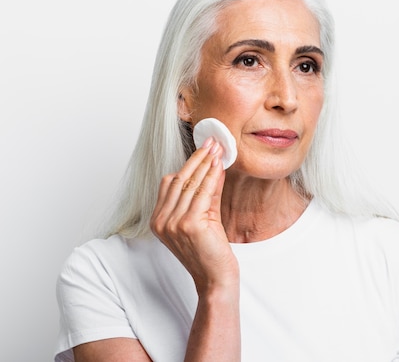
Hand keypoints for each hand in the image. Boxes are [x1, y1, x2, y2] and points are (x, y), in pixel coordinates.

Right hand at [150, 138, 238, 294]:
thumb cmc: (209, 251)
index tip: (202, 148)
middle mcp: (161, 221)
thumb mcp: (202, 218)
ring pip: (190, 184)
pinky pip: (202, 193)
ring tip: (218, 149)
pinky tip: (219, 166)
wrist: (215, 278)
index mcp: (158, 220)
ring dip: (205, 163)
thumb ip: (204, 194)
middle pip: (179, 180)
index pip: (169, 183)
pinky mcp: (189, 225)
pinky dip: (211, 177)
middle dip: (197, 158)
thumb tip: (212, 165)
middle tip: (212, 141)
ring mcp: (172, 223)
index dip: (187, 163)